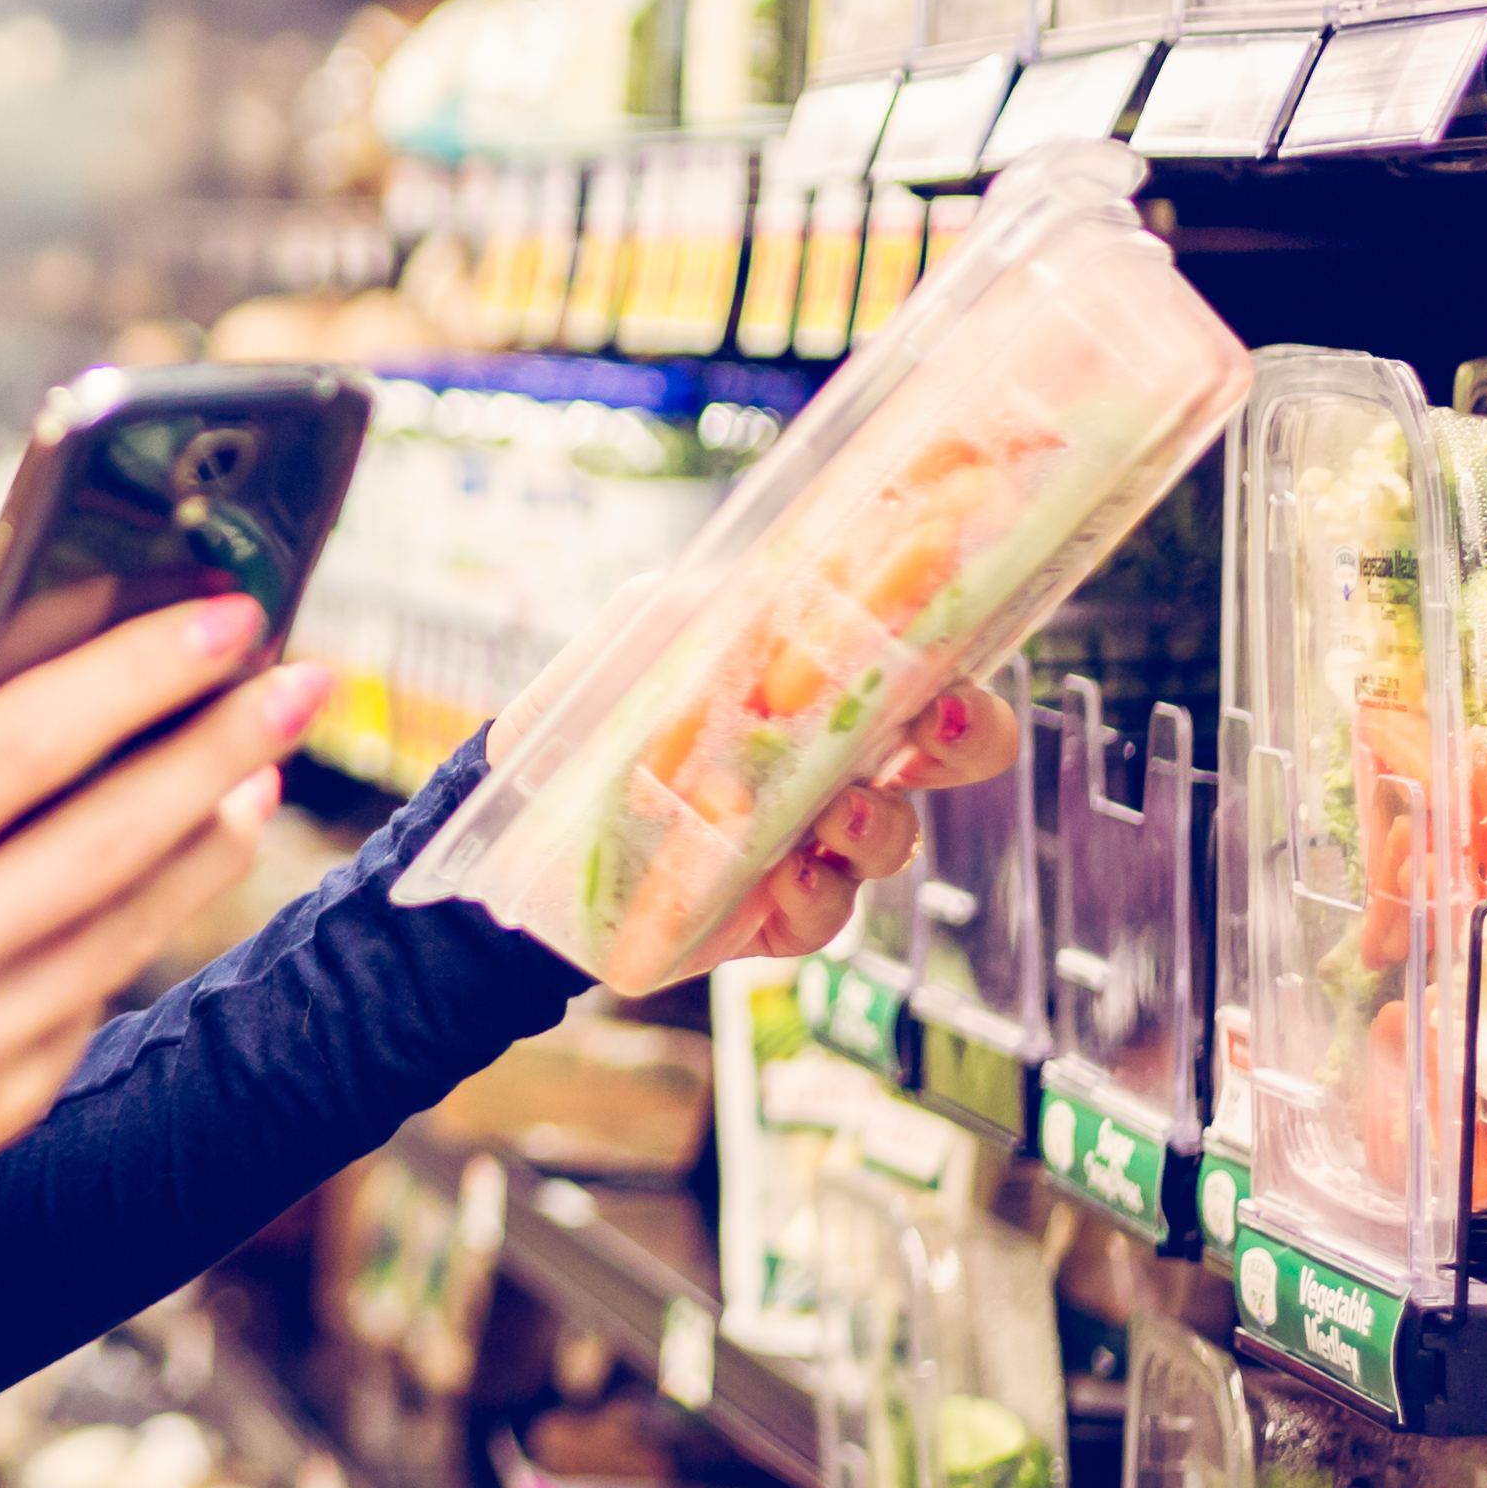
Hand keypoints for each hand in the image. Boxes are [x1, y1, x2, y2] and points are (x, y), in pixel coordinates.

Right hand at [0, 488, 327, 1204]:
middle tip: (298, 683)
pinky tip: (187, 859)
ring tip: (262, 761)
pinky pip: (97, 998)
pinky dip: (149, 921)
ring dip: (211, 836)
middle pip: (104, 837)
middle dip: (218, 748)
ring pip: (125, 925)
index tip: (224, 618)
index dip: (134, 676)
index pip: (20, 749)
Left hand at [492, 585, 1026, 980]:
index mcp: (827, 684)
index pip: (931, 665)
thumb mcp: (654, 626)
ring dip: (880, 824)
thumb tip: (816, 573)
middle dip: (966, 739)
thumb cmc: (599, 704)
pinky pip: (828, 914)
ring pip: (895, 839)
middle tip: (932, 728)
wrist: (520, 807)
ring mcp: (816, 840)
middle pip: (953, 753)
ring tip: (835, 813)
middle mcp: (840, 760)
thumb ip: (732, 602)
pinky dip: (818, 895)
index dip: (962, 656)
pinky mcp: (775, 913)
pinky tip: (787, 875)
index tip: (951, 658)